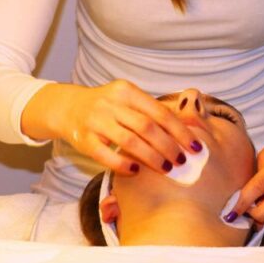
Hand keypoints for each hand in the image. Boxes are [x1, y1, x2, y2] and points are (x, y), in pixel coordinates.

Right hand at [25, 79, 202, 176]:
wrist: (68, 108)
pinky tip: (136, 171)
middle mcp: (111, 104)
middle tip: (183, 161)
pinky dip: (123, 164)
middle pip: (147, 126)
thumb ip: (152, 111)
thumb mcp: (128, 99)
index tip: (195, 146)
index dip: (180, 130)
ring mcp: (96, 121)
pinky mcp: (83, 139)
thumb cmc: (108, 107)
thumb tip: (187, 129)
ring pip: (129, 141)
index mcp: (127, 91)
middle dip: (169, 146)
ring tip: (167, 168)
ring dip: (151, 157)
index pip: (159, 111)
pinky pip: (105, 154)